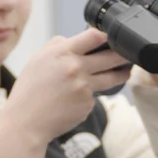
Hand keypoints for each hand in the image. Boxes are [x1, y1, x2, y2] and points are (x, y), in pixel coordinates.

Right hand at [0, 28, 121, 144]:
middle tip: (130, 53)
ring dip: (122, 73)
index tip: (113, 37)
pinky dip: (92, 94)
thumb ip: (55, 47)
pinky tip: (79, 98)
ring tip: (126, 71)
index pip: (94, 36)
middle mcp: (76, 68)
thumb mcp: (37, 61)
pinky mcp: (88, 103)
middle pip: (111, 56)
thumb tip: (71, 39)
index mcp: (61, 53)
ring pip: (112, 77)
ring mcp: (84, 86)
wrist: (27, 122)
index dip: (106, 35)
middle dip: (123, 54)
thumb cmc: (29, 91)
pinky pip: (96, 94)